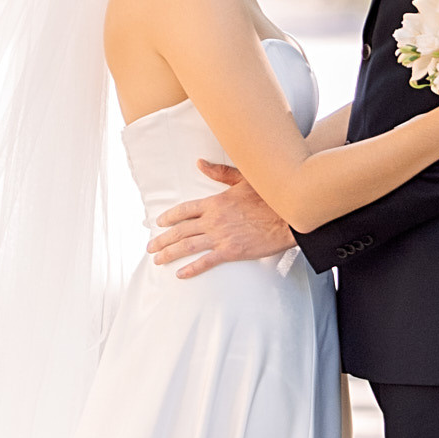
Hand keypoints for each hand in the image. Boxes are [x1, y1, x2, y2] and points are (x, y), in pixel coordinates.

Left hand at [147, 160, 295, 278]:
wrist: (288, 216)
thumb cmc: (268, 196)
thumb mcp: (243, 179)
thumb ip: (219, 173)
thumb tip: (199, 163)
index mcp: (215, 202)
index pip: (185, 210)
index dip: (169, 217)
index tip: (158, 223)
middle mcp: (213, 219)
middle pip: (181, 230)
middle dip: (162, 239)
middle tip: (150, 247)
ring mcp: (221, 236)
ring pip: (188, 246)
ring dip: (170, 254)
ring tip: (158, 260)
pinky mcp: (231, 251)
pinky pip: (206, 262)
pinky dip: (191, 269)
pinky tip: (180, 274)